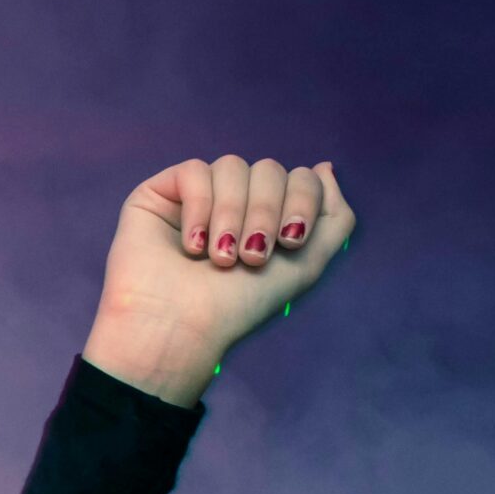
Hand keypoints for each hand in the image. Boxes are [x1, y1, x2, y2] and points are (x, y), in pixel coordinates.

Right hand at [83, 155, 356, 404]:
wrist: (180, 327)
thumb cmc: (238, 305)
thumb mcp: (306, 264)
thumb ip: (335, 216)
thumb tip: (324, 166)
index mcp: (267, 217)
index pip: (299, 177)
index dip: (302, 201)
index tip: (290, 242)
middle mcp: (234, 203)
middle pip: (268, 168)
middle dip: (265, 212)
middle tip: (251, 257)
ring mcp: (196, 196)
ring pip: (232, 166)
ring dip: (232, 215)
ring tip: (219, 258)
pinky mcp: (160, 194)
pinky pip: (194, 171)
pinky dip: (199, 207)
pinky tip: (192, 246)